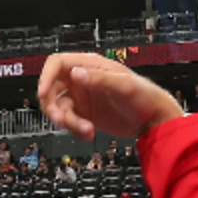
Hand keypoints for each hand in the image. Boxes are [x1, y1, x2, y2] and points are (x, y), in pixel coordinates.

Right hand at [38, 53, 182, 141]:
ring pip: (59, 108)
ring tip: (85, 130)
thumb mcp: (123, 85)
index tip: (42, 93)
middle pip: (52, 88)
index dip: (46, 76)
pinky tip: (89, 133)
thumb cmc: (145, 96)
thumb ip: (99, 79)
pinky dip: (75, 131)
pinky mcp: (85, 115)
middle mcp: (83, 80)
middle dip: (53, 105)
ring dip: (68, 122)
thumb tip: (76, 73)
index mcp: (90, 66)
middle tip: (62, 120)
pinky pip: (69, 123)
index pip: (58, 64)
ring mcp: (82, 98)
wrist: (154, 120)